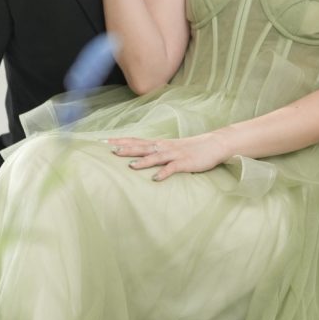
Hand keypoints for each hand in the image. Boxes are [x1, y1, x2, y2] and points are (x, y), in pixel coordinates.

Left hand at [108, 133, 228, 180]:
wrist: (214, 144)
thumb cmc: (192, 148)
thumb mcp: (172, 148)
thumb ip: (157, 152)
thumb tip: (141, 157)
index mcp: (160, 144)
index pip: (136, 140)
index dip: (121, 141)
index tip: (104, 141)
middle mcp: (164, 147)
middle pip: (141, 147)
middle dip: (126, 149)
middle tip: (109, 150)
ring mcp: (174, 154)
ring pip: (155, 157)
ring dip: (143, 161)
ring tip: (130, 165)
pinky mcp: (185, 162)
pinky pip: (173, 168)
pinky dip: (164, 173)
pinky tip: (155, 178)